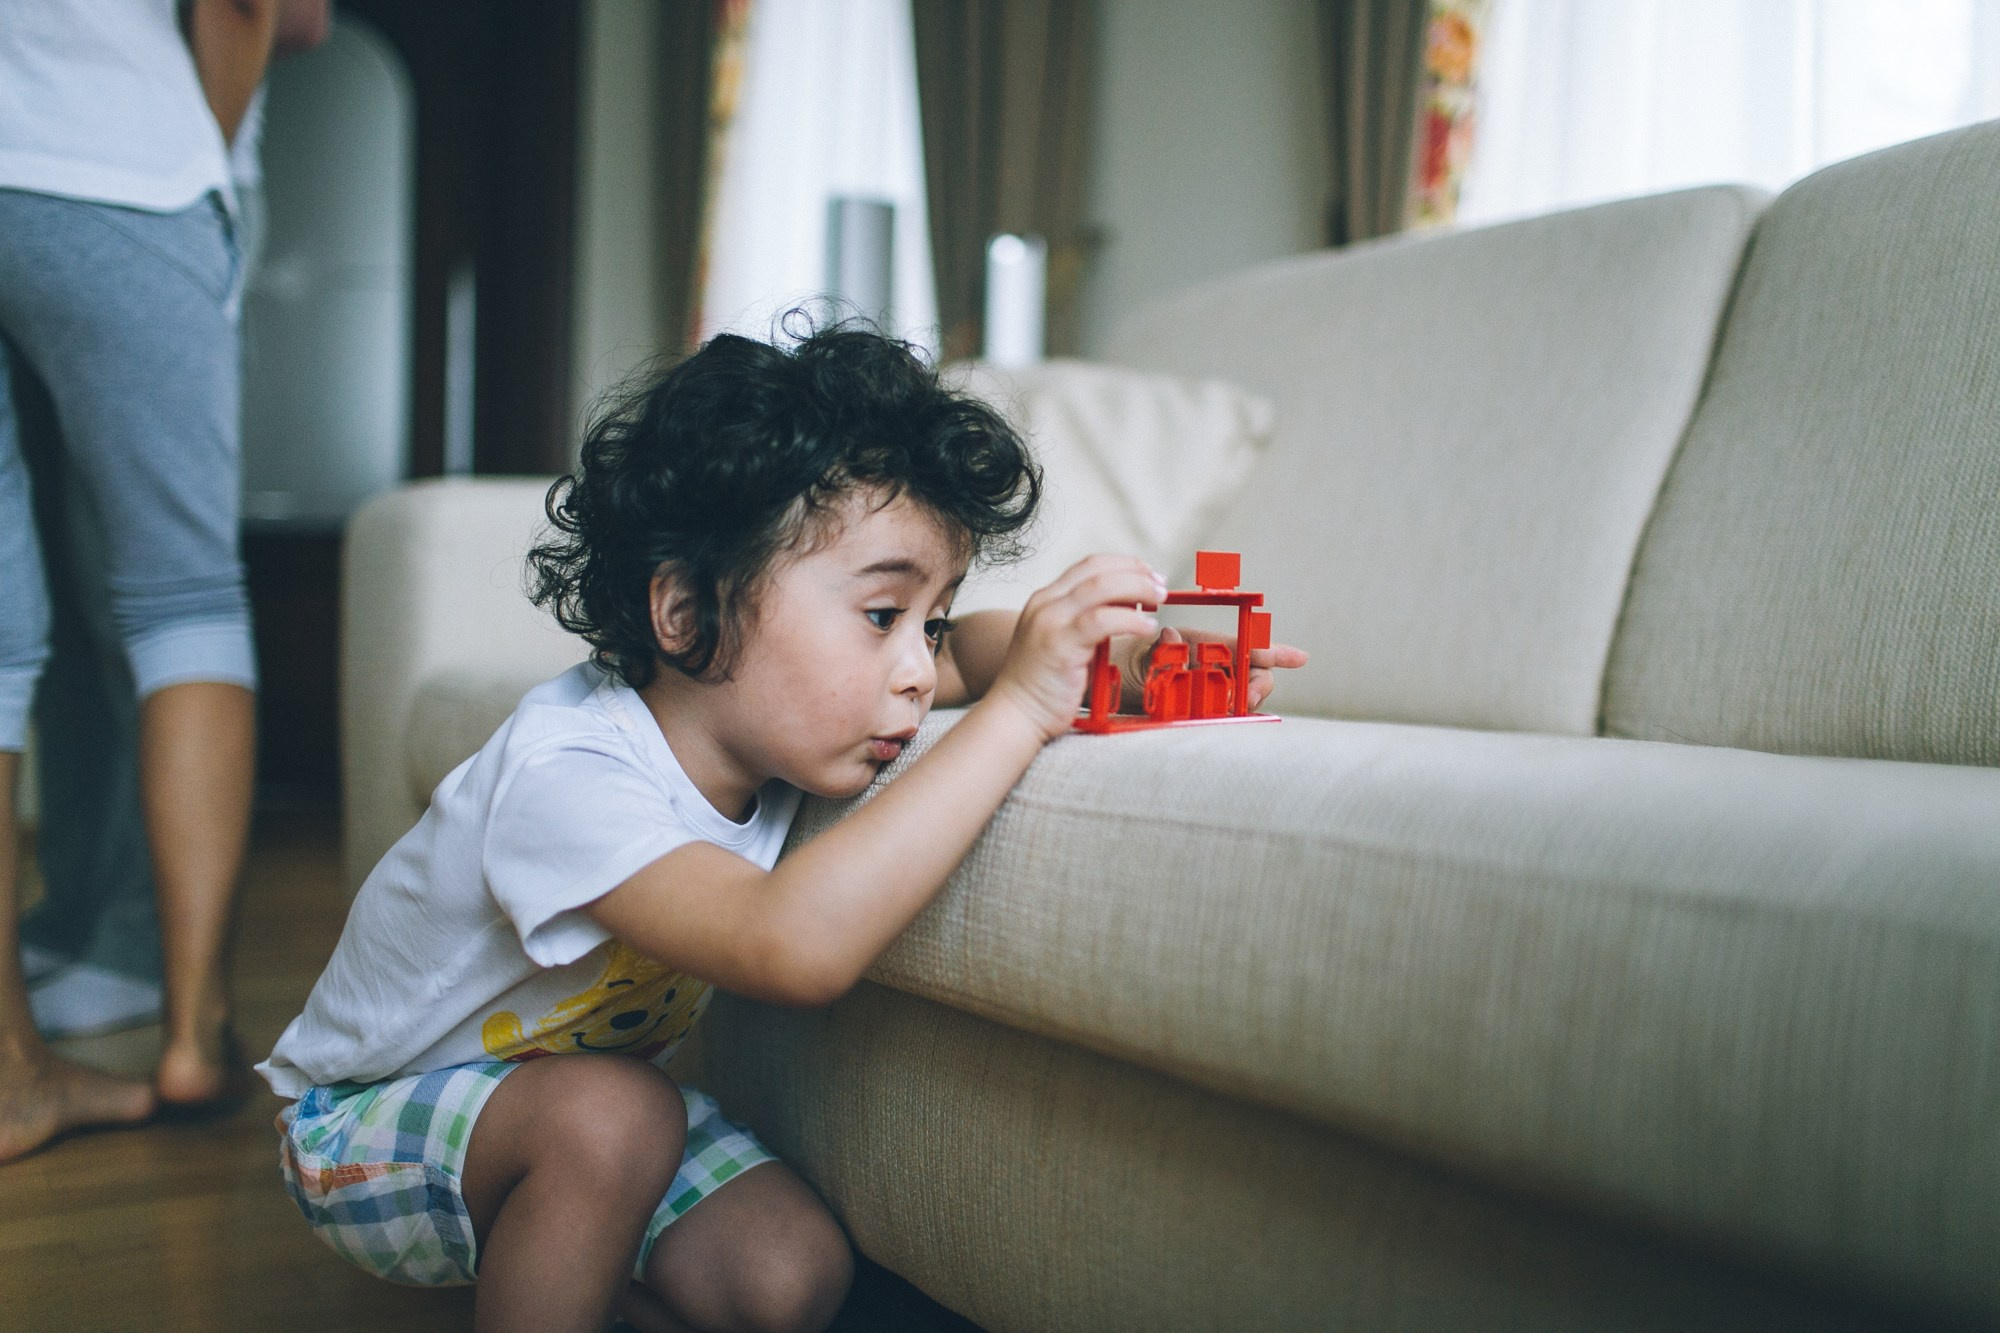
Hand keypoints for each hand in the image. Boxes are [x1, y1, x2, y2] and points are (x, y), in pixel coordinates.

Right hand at [981, 555, 1165, 740]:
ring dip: (1138, 588)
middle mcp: (1046, 604)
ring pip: (1101, 587)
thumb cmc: (1043, 685)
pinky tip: (1146, 627)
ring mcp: (1051, 622)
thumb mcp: (1063, 642)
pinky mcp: (1060, 644)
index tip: (1148, 574)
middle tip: (1161, 585)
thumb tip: (1127, 606)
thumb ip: (1087, 623)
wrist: (1016, 713)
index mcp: (1046, 599)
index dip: (1124, 564)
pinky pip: (1102, 620)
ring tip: (1159, 599)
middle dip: (1136, 572)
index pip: (1089, 566)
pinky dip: (1130, 619)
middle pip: (1097, 570)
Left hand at [1118, 624, 1309, 711]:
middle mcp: (1221, 670)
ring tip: (1223, 705)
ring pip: (1245, 699)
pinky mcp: (1208, 716)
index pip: (1251, 648)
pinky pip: (1227, 718)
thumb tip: (1169, 638)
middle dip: (1259, 685)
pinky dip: (1225, 716)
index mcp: (1213, 647)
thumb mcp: (1151, 652)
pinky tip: (1214, 716)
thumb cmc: (1140, 662)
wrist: (1122, 683)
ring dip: (1239, 702)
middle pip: (1257, 676)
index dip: (1277, 652)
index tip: (1300, 658)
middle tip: (1247, 697)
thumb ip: (1162, 648)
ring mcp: (1218, 694)